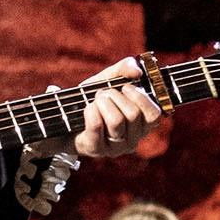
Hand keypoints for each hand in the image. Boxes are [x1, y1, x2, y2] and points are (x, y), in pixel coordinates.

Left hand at [30, 56, 164, 159]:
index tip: (126, 87)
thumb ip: (125, 68)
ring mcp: (115, 148)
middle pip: (133, 114)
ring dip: (102, 103)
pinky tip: (87, 109)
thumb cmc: (93, 98)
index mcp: (142, 125)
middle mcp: (133, 140)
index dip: (140, 97)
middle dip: (115, 96)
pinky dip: (90, 111)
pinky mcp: (96, 150)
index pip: (154, 115)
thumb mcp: (109, 79)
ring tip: (94, 101)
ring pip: (116, 120)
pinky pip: (97, 125)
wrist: (65, 116)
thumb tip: (137, 70)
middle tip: (103, 94)